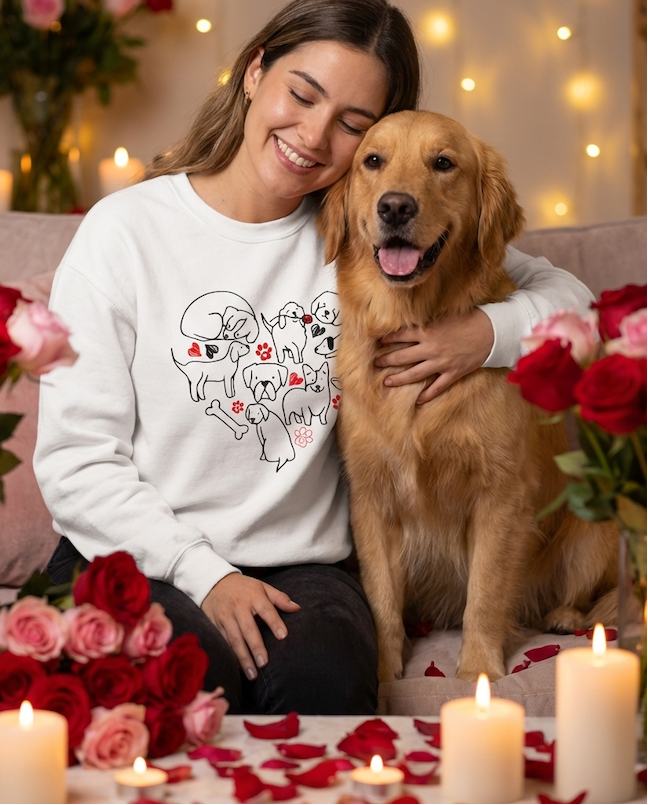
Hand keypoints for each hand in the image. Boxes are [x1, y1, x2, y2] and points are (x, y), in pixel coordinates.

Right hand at [201, 573, 300, 679]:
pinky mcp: (215, 624)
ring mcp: (225, 616)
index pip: (266, 610)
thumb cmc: (243, 587)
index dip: (275, 623)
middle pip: (248, 629)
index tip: (283, 636)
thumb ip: (279, 598)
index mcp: (253, 596)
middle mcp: (238, 607)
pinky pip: (223, 642)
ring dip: (243, 658)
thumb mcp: (262, 586)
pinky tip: (238, 668)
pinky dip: (231, 656)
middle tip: (264, 664)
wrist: (213, 582)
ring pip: (234, 639)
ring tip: (252, 674)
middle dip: (256, 647)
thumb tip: (297, 608)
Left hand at [375, 308, 493, 403]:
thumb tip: (410, 322)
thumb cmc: (468, 319)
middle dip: (387, 360)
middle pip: (403, 357)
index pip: (400, 336)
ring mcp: (441, 363)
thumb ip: (427, 321)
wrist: (491, 331)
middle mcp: (431, 348)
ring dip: (399, 379)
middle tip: (375, 363)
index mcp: (427, 331)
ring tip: (387, 382)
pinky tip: (417, 401)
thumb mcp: (444, 315)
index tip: (378, 342)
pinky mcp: (453, 373)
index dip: (387, 339)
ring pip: (415, 374)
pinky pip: (437, 387)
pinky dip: (427, 395)